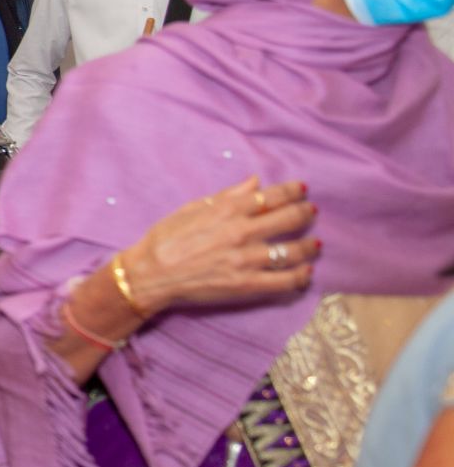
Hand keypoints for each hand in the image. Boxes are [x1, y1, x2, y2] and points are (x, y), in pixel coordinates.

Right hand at [120, 177, 317, 316]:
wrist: (151, 273)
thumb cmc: (165, 238)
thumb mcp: (192, 208)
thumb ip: (227, 195)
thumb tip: (254, 182)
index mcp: (228, 211)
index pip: (271, 196)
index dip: (292, 191)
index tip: (302, 188)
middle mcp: (242, 232)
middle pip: (289, 219)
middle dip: (305, 213)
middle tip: (311, 212)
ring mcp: (247, 260)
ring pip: (293, 250)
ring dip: (309, 246)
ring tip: (315, 244)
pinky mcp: (247, 284)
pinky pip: (285, 280)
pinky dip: (301, 276)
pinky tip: (306, 272)